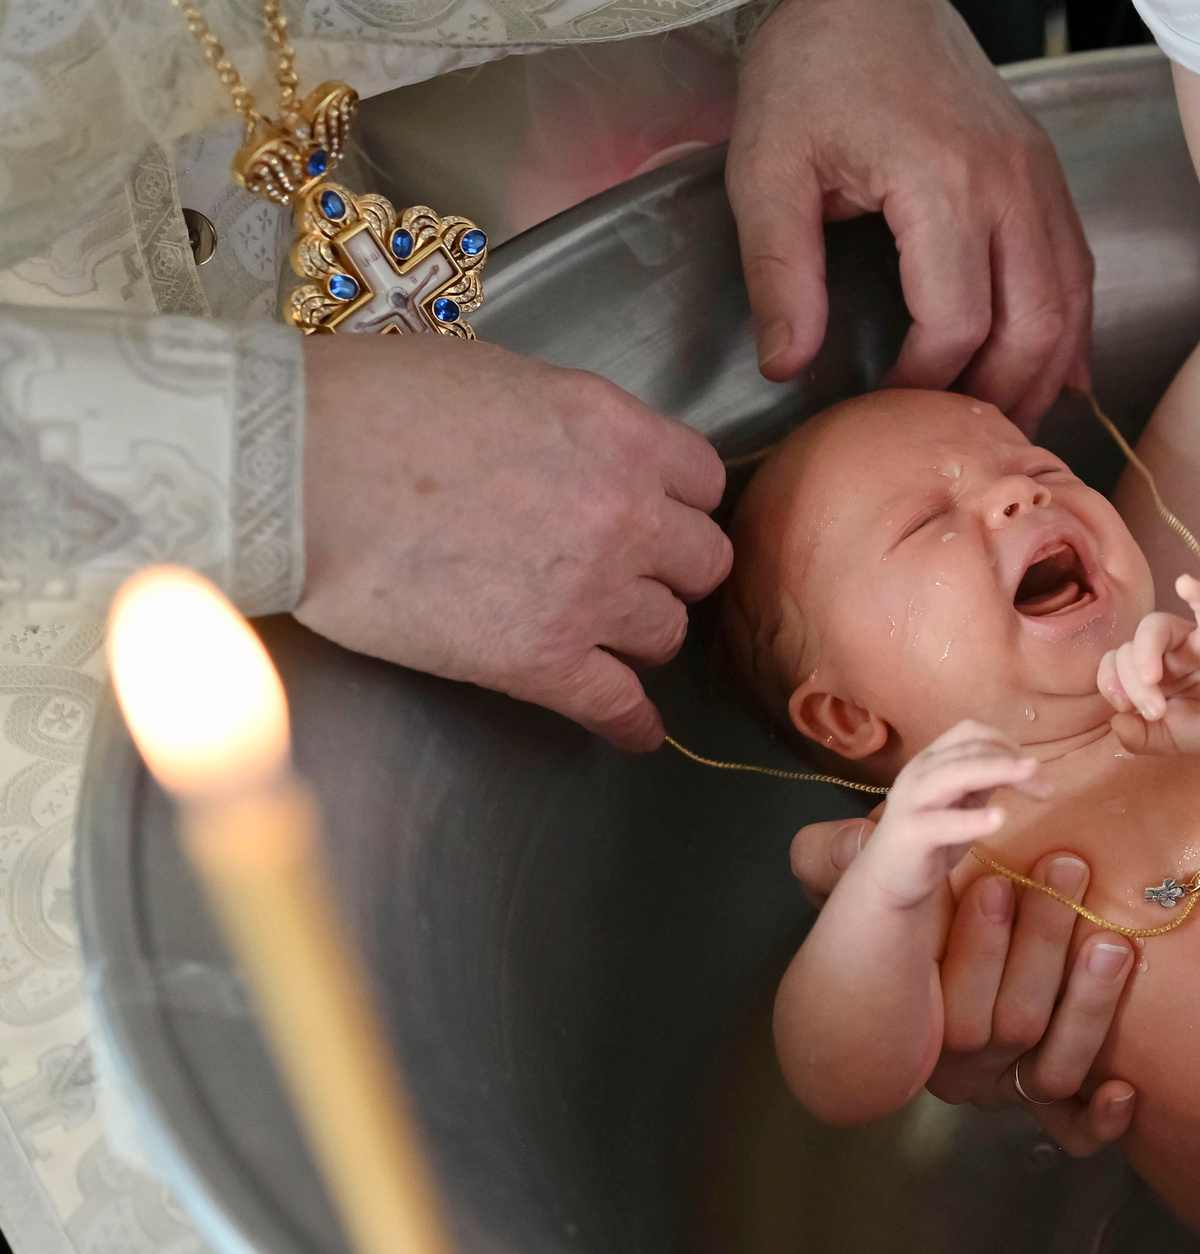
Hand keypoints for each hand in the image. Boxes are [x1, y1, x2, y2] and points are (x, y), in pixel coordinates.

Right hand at [297, 336, 729, 750]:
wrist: (294, 466)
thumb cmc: (373, 405)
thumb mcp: (505, 379)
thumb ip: (572, 427)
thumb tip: (583, 455)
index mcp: (618, 434)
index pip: (703, 482)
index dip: (675, 501)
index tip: (653, 514)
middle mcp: (625, 513)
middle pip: (701, 563)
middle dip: (666, 569)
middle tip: (625, 573)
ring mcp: (590, 592)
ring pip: (665, 633)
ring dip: (636, 633)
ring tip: (598, 632)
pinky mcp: (541, 660)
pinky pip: (619, 706)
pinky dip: (629, 722)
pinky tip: (631, 727)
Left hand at [728, 0, 1093, 429]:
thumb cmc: (813, 70)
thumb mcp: (768, 169)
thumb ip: (780, 272)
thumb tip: (789, 368)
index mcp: (944, 185)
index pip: (955, 324)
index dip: (924, 383)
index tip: (888, 406)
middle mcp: (1010, 186)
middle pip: (1033, 328)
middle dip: (1001, 395)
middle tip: (964, 439)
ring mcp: (1039, 179)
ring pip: (1069, 305)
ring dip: (1044, 374)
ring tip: (1009, 421)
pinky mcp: (1045, 174)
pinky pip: (1078, 269)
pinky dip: (1071, 330)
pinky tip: (1056, 373)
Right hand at [791, 817, 1137, 1156]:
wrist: (949, 962)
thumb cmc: (915, 910)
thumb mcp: (871, 884)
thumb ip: (842, 859)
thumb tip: (860, 834)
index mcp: (919, 1025)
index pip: (951, 1005)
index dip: (977, 945)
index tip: (995, 881)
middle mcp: (966, 1066)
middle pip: (1012, 1025)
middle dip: (1042, 945)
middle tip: (1067, 872)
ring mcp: (1013, 1088)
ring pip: (1053, 1069)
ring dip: (1086, 1006)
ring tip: (1110, 942)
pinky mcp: (1058, 1108)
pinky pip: (1075, 1134)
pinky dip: (1101, 1121)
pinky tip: (1126, 1089)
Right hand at [856, 720, 1046, 907]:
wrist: (889, 878)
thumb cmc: (932, 836)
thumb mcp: (963, 801)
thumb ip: (985, 781)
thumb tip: (1025, 767)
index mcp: (932, 760)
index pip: (971, 733)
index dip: (1006, 743)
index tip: (1033, 769)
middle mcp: (919, 771)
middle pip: (969, 750)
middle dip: (1010, 761)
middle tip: (1043, 782)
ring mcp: (912, 800)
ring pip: (955, 773)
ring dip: (996, 771)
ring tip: (1029, 779)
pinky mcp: (909, 832)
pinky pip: (941, 821)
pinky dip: (971, 819)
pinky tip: (998, 819)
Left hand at [1097, 574, 1199, 758]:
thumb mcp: (1170, 741)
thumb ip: (1140, 738)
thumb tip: (1117, 722)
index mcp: (1146, 674)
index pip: (1114, 665)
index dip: (1111, 684)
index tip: (1126, 711)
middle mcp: (1163, 651)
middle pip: (1128, 648)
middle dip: (1133, 683)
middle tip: (1155, 711)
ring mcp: (1191, 639)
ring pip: (1154, 626)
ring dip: (1144, 650)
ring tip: (1151, 677)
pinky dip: (1198, 594)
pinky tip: (1186, 584)